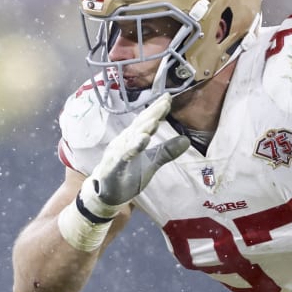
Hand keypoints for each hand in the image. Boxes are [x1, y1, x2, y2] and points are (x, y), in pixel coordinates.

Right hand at [78, 93, 191, 216]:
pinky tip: (142, 140)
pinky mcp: (114, 167)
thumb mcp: (151, 163)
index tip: (168, 98)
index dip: (156, 109)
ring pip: (132, 138)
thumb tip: (186, 140)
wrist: (105, 193)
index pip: (146, 121)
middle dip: (152, 112)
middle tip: (165, 101)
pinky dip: (133, 147)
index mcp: (133, 138)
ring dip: (143, 127)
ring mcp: (118, 153)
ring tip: (156, 119)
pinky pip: (124, 155)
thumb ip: (166, 151)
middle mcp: (125, 141)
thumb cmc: (127, 175)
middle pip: (140, 124)